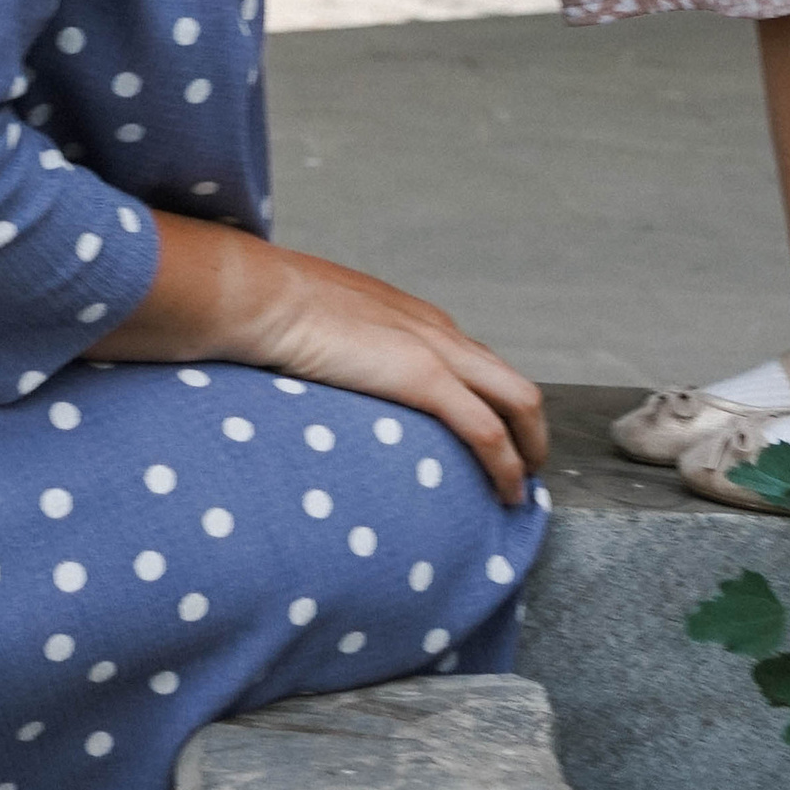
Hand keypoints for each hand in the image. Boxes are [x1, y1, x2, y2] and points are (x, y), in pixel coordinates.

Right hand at [95, 218, 547, 506]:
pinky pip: (488, 431)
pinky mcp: (426, 378)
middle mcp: (437, 330)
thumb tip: (317, 380)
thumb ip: (336, 353)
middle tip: (524, 470)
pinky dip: (506, 465)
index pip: (473, 362)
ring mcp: (436, 351)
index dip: (491, 403)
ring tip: (521, 488)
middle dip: (527, 429)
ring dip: (528, 448)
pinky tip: (506, 493)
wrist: (261, 296)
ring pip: (518, 402)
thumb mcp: (320, 328)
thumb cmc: (273, 311)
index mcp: (413, 318)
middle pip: (510, 381)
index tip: (492, 436)